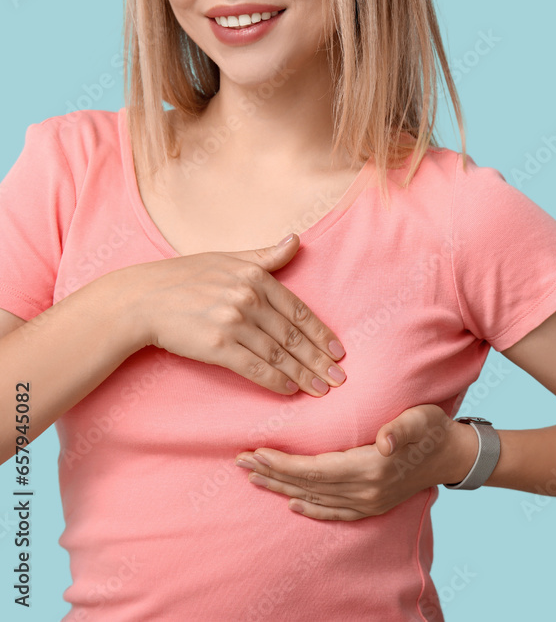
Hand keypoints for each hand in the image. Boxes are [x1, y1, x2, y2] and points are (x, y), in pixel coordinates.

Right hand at [116, 233, 346, 396]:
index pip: (299, 311)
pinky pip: (255, 367)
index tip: (339, 352)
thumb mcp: (227, 258)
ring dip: (303, 375)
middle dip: (319, 360)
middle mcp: (248, 298)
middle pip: (293, 336)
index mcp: (255, 277)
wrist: (140, 299)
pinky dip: (275, 380)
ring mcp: (233, 322)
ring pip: (278, 355)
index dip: (321, 334)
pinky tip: (291, 390)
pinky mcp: (217, 346)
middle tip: (339, 379)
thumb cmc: (184, 277)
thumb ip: (265, 256)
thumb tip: (296, 241)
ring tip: (321, 389)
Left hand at [233, 404, 477, 519]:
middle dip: (271, 473)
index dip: (283, 462)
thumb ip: (401, 428)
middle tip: (240, 462)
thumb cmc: (432, 428)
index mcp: (370, 468)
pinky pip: (335, 513)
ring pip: (315, 498)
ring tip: (254, 477)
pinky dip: (311, 509)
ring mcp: (369, 503)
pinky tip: (292, 502)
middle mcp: (366, 491)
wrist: (452, 455)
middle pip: (308, 485)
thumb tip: (384, 441)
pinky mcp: (373, 507)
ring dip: (282, 488)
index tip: (256, 451)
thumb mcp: (420, 418)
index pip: (314, 468)